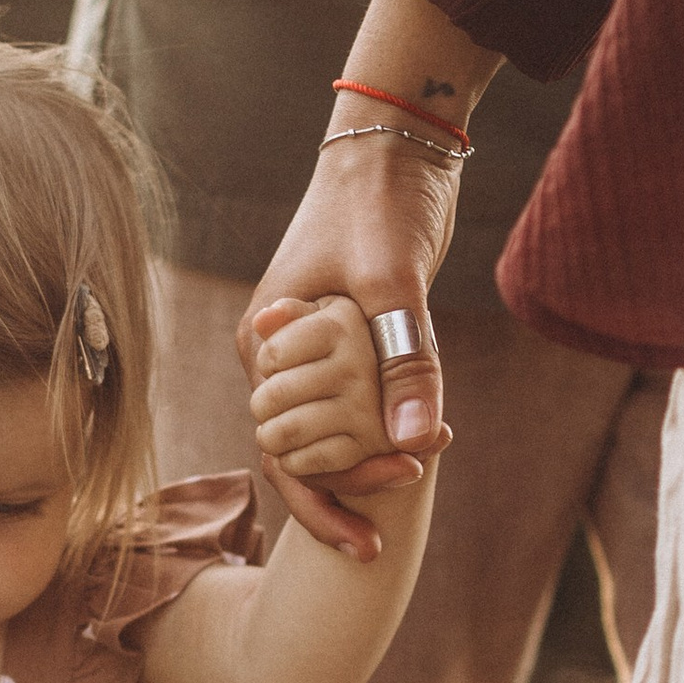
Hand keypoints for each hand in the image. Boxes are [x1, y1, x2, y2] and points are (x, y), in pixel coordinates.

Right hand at [241, 139, 454, 558]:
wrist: (397, 148)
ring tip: (413, 486)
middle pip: (296, 452)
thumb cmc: (380, 204)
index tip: (381, 513)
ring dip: (361, 464)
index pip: (283, 444)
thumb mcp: (394, 283)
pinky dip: (378, 430)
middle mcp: (276, 356)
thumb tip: (412, 439)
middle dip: (342, 492)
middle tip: (386, 534)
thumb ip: (406, 360)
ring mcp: (307, 351)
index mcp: (265, 344)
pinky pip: (349, 405)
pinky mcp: (342, 343)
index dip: (328, 490)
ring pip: (323, 434)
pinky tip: (418, 448)